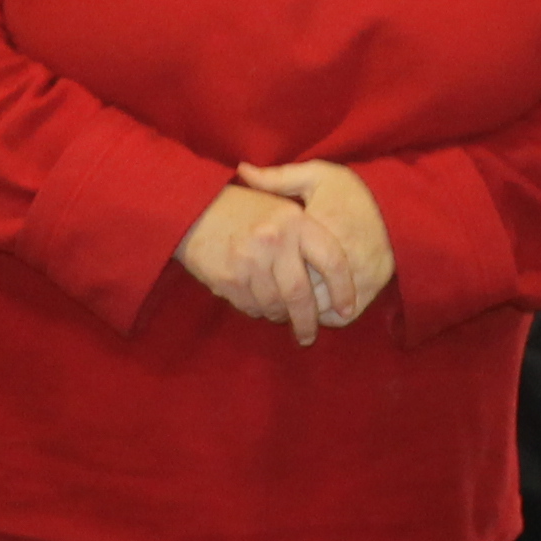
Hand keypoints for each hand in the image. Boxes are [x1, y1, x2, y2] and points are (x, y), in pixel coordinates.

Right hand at [178, 182, 333, 343]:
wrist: (194, 207)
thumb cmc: (246, 208)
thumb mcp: (284, 204)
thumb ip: (310, 233)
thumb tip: (343, 273)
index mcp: (296, 220)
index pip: (333, 261)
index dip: (343, 290)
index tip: (346, 310)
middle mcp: (275, 240)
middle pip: (301, 295)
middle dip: (308, 322)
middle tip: (310, 336)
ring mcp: (250, 261)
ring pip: (275, 306)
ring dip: (279, 316)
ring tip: (279, 314)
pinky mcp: (229, 279)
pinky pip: (252, 308)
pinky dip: (258, 310)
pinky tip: (256, 300)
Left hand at [235, 159, 393, 328]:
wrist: (396, 205)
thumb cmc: (350, 192)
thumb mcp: (316, 176)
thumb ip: (278, 178)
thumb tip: (242, 170)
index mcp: (323, 223)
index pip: (287, 257)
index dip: (267, 270)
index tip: (254, 271)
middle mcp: (343, 251)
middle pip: (302, 287)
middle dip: (280, 295)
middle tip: (263, 294)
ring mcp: (360, 272)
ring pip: (320, 306)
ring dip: (301, 310)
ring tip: (284, 304)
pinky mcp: (372, 287)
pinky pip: (343, 316)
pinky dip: (325, 316)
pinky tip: (312, 307)